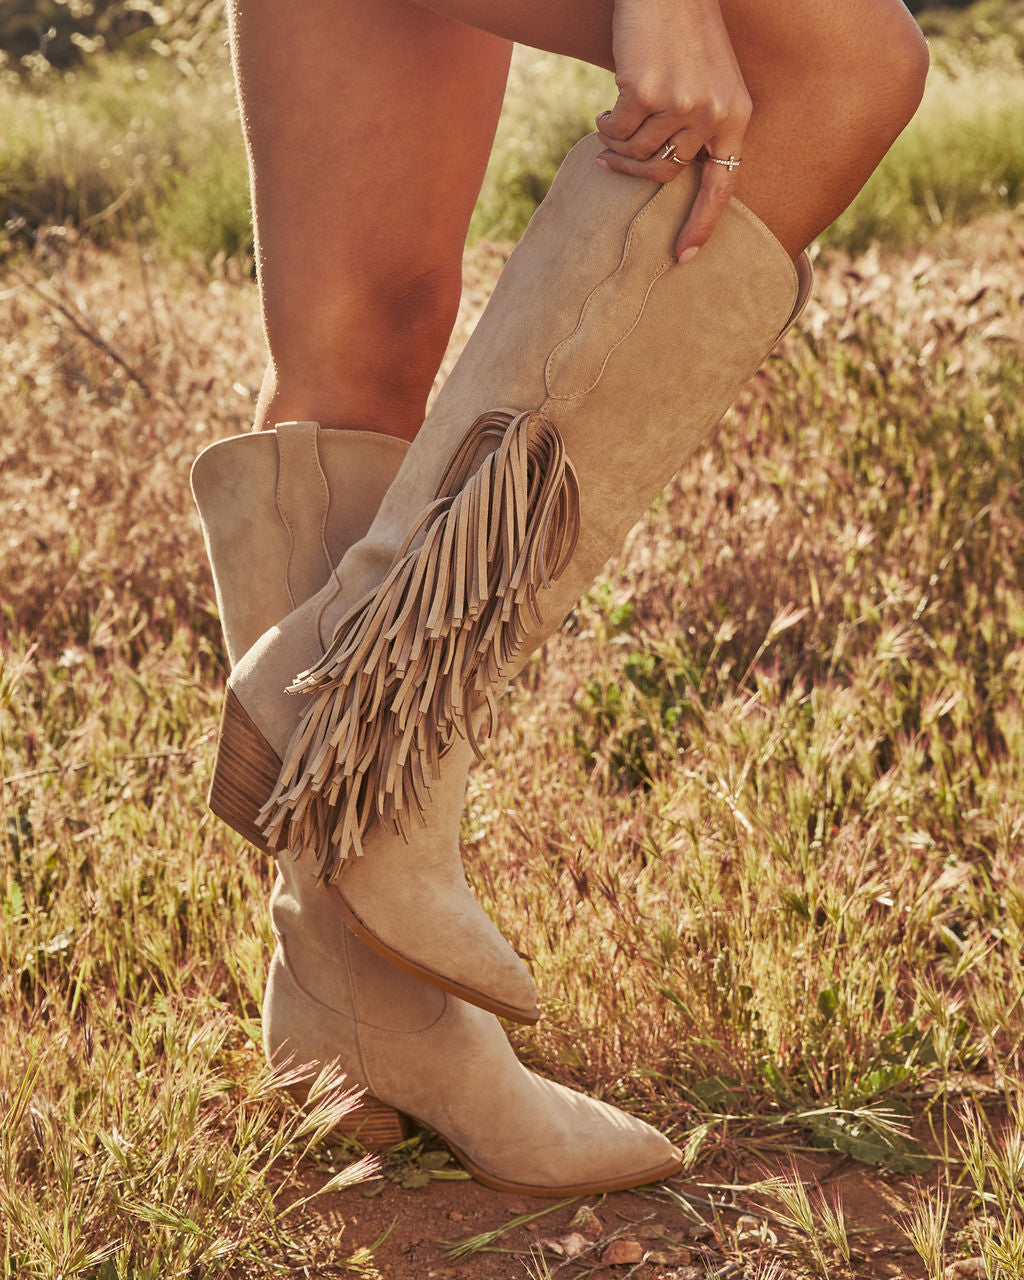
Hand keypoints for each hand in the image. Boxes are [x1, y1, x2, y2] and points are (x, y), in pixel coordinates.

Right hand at [595, 0, 750, 261]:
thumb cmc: (684, 34)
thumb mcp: (708, 81)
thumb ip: (698, 126)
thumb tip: (663, 175)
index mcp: (735, 116)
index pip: (722, 185)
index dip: (702, 225)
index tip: (684, 257)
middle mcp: (712, 115)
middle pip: (663, 174)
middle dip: (631, 172)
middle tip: (608, 160)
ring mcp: (680, 104)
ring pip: (636, 153)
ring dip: (615, 145)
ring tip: (610, 123)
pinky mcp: (646, 92)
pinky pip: (616, 131)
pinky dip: (605, 125)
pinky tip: (607, 107)